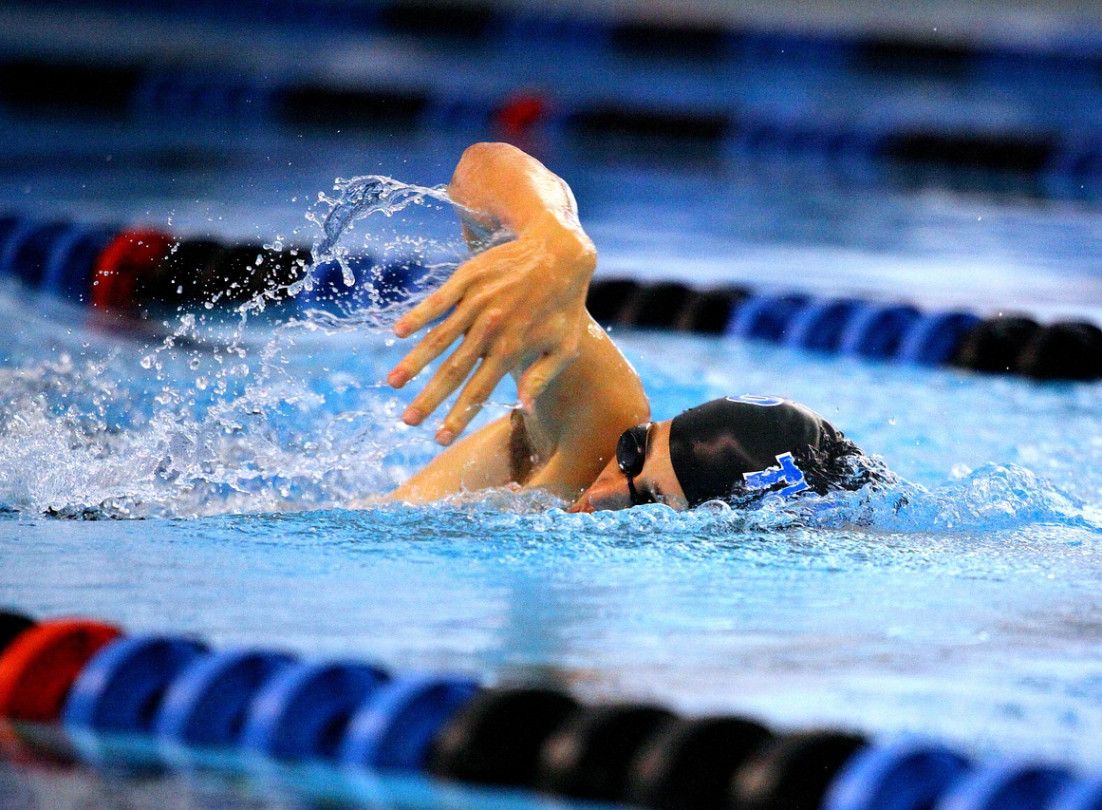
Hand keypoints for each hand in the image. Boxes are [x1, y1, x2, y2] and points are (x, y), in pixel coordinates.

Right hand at [386, 214, 594, 444]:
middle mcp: (490, 329)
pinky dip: (417, 317)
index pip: (478, 391)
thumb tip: (523, 408)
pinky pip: (437, 301)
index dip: (457, 416)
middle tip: (408, 421)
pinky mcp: (467, 279)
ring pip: (438, 339)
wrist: (559, 252)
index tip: (439, 438)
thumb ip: (543, 377)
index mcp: (511, 349)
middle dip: (429, 399)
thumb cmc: (565, 304)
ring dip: (414, 363)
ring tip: (394, 383)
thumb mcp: (565, 345)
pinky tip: (398, 333)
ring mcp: (476, 303)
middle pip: (453, 371)